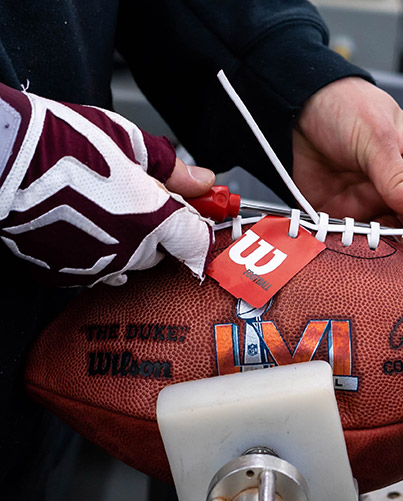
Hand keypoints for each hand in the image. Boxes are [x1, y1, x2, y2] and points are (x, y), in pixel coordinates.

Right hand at [0, 82, 214, 285]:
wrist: (2, 161)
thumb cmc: (62, 143)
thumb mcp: (128, 142)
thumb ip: (172, 169)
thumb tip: (202, 180)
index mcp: (153, 220)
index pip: (197, 243)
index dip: (200, 229)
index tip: (197, 216)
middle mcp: (129, 251)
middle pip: (160, 253)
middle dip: (156, 231)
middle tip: (135, 198)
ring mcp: (96, 267)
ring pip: (126, 262)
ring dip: (123, 242)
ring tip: (96, 206)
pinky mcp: (66, 275)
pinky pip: (91, 268)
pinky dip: (90, 251)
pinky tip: (75, 223)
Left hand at [293, 77, 402, 261]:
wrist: (298, 108)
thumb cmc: (347, 107)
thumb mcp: (378, 136)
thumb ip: (398, 176)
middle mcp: (393, 191)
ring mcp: (365, 206)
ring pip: (383, 241)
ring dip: (381, 250)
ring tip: (373, 246)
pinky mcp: (337, 216)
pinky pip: (348, 240)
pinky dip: (350, 248)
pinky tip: (349, 246)